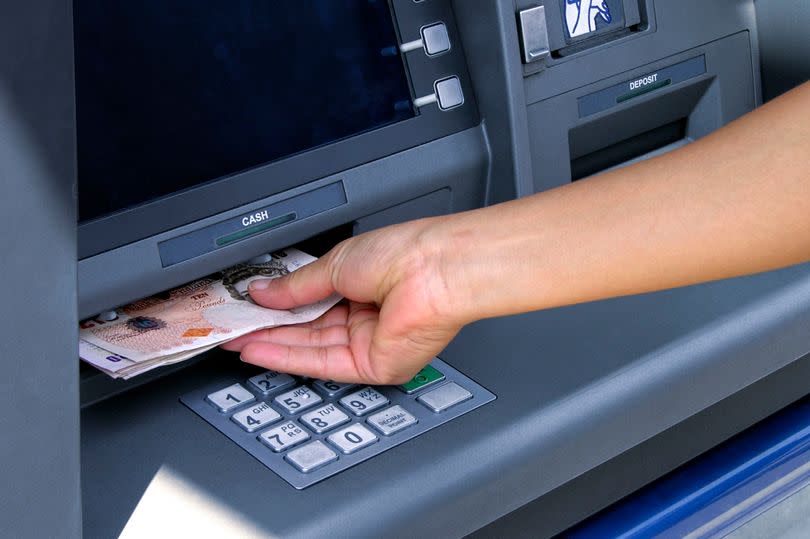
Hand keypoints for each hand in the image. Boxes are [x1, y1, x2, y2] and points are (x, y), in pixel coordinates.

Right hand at [221, 218, 464, 383]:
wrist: (436, 270)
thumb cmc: (406, 254)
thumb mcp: (335, 263)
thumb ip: (295, 286)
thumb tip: (263, 291)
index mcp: (362, 285)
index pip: (312, 302)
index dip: (278, 306)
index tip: (248, 307)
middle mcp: (367, 316)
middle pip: (308, 329)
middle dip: (268, 329)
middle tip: (233, 329)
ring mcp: (370, 342)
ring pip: (311, 348)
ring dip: (271, 345)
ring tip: (236, 340)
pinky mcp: (373, 365)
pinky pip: (323, 364)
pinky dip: (288, 358)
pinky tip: (260, 351)